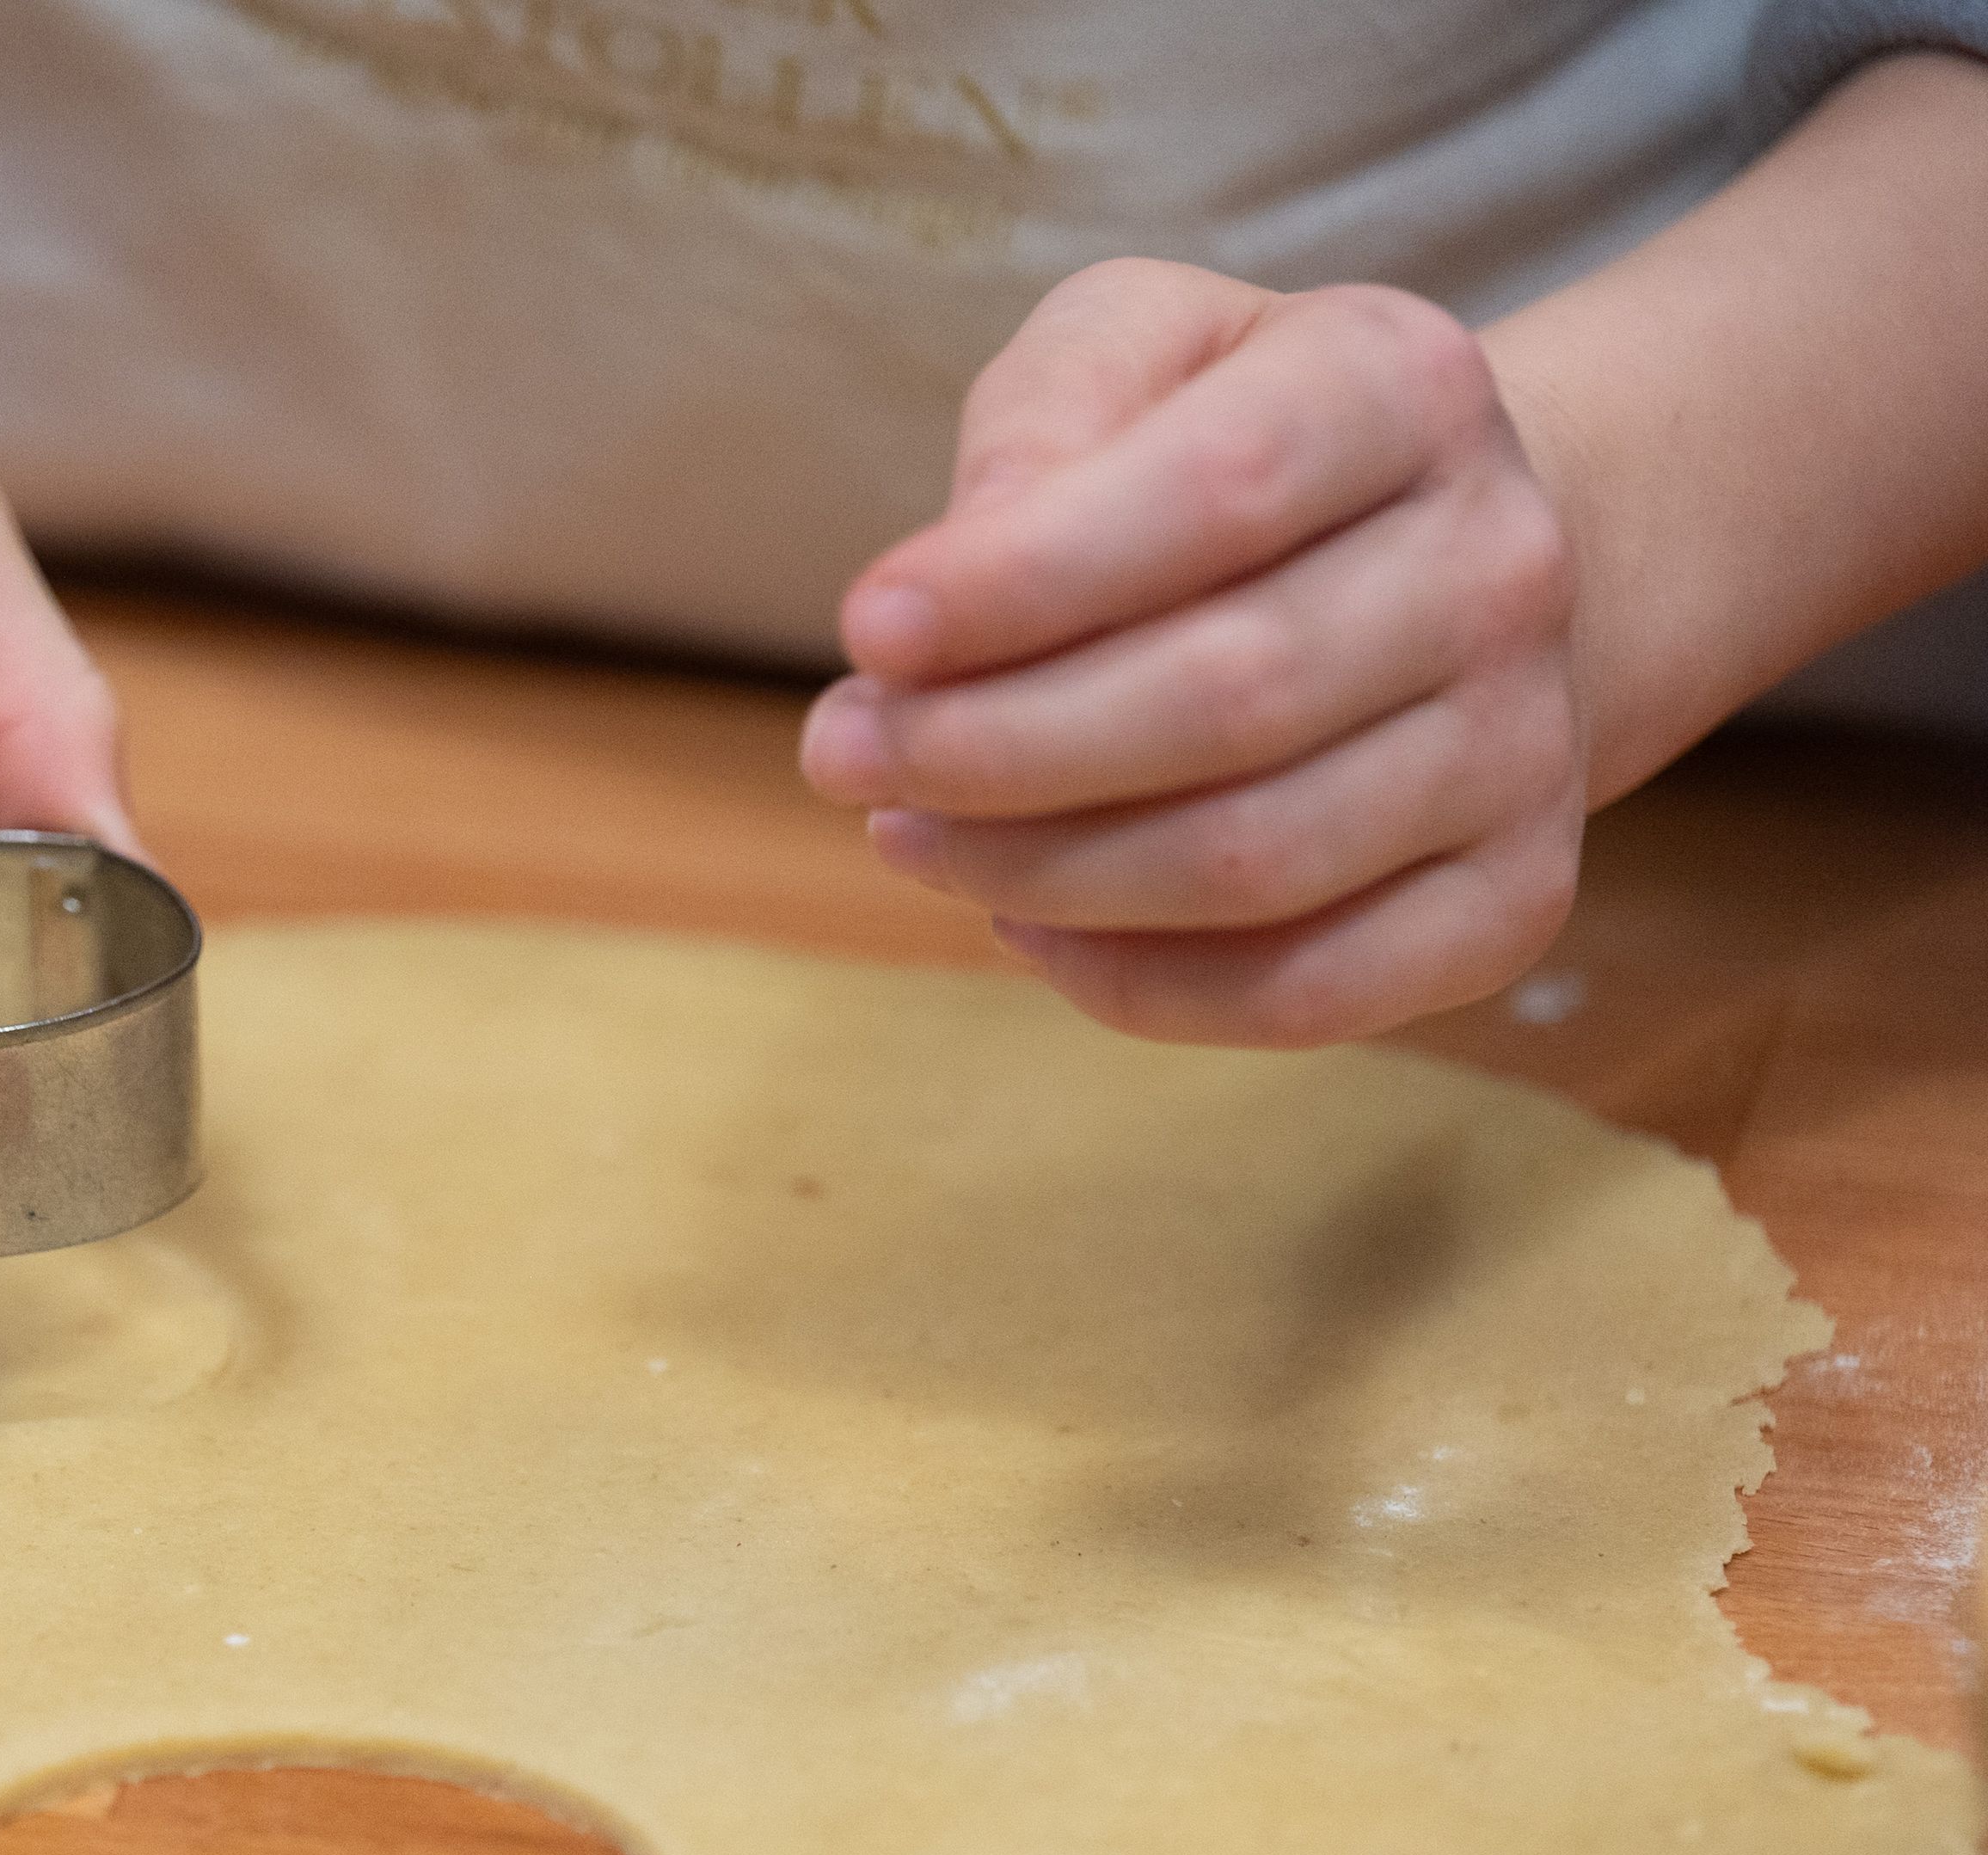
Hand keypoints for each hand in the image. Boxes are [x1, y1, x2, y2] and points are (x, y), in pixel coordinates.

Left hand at [801, 258, 1584, 1045]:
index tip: (868, 629)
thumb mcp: (1141, 349)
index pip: (1219, 492)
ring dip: (1036, 869)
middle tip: (843, 752)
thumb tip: (947, 582)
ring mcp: (1525, 745)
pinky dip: (1134, 982)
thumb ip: (1043, 413)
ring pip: (1254, 860)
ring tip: (905, 832)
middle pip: (1230, 696)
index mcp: (1409, 388)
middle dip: (993, 746)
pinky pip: (1308, 990)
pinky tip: (1022, 924)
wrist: (1449, 559)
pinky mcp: (1512, 897)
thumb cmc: (1237, 450)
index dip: (1024, 579)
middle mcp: (1502, 565)